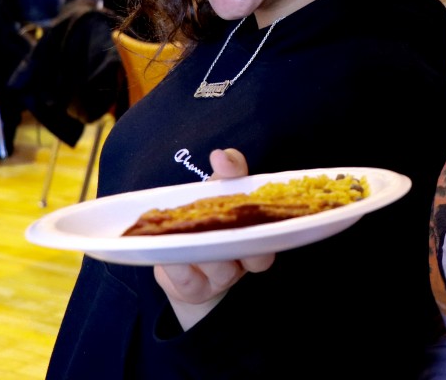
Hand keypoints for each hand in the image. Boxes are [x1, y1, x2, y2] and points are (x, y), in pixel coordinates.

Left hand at [154, 149, 276, 330]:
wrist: (183, 267)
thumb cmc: (208, 220)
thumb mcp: (219, 190)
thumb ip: (228, 172)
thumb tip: (222, 155)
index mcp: (261, 230)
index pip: (276, 222)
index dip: (272, 210)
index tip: (251, 193)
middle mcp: (248, 258)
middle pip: (259, 257)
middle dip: (244, 240)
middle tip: (225, 220)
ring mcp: (223, 276)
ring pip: (223, 270)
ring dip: (206, 254)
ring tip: (187, 238)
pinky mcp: (197, 291)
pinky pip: (192, 283)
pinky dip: (179, 269)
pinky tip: (169, 257)